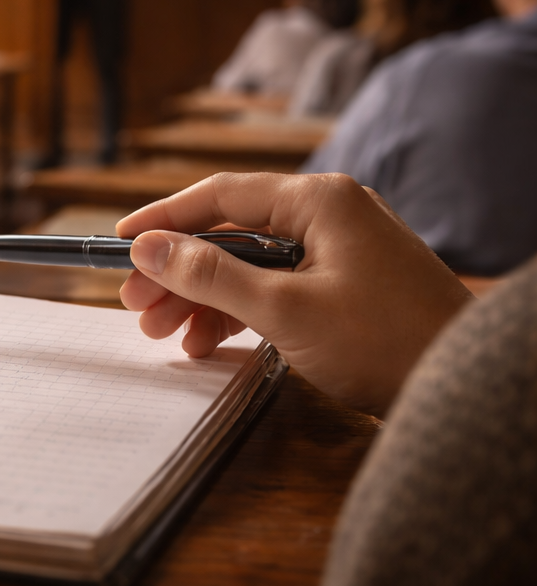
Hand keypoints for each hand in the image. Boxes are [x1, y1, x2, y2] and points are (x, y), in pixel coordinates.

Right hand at [116, 172, 472, 416]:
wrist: (466, 390)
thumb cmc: (386, 343)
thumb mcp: (283, 309)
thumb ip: (209, 275)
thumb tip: (148, 248)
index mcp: (318, 201)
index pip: (219, 195)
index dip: (162, 218)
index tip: (119, 241)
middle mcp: (329, 214)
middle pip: (230, 233)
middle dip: (179, 272)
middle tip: (135, 306)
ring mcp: (341, 251)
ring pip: (249, 264)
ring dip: (203, 297)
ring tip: (164, 333)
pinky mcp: (348, 287)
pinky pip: (276, 288)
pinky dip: (239, 313)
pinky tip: (208, 342)